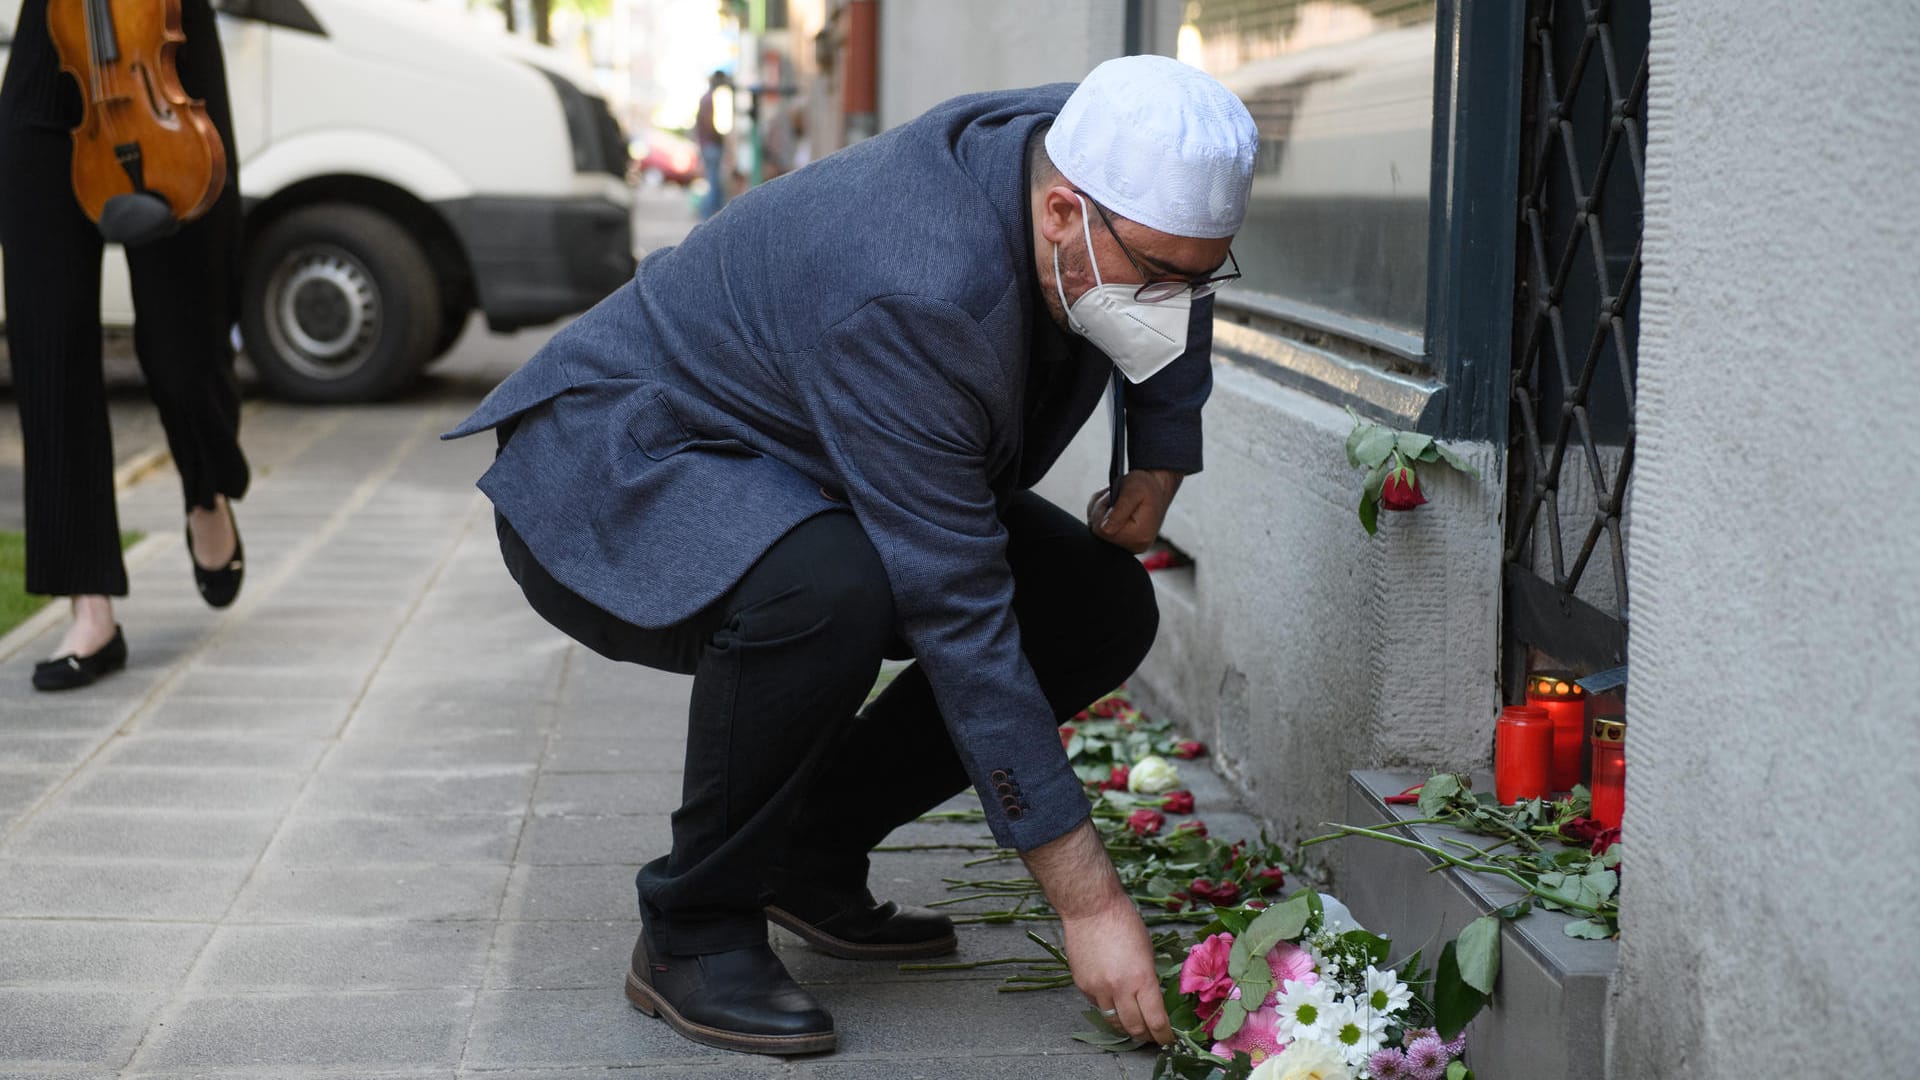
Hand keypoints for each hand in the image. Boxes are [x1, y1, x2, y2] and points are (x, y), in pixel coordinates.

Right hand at [1062, 897, 1174, 1044]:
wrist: (1090, 908)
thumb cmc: (1124, 922)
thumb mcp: (1147, 951)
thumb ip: (1149, 979)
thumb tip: (1153, 1001)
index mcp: (1141, 978)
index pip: (1156, 1020)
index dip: (1164, 1036)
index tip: (1168, 1039)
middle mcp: (1119, 989)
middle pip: (1134, 1028)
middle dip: (1146, 1036)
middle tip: (1152, 1035)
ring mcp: (1098, 989)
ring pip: (1114, 1022)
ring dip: (1126, 1026)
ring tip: (1134, 1023)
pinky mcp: (1082, 986)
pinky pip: (1098, 1006)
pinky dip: (1109, 1008)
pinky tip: (1114, 998)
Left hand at [1087, 469, 1180, 553]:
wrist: (1157, 489)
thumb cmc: (1146, 487)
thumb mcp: (1133, 491)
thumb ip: (1119, 510)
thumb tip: (1104, 529)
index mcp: (1139, 536)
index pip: (1101, 531)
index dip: (1102, 510)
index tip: (1113, 498)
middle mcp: (1135, 546)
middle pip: (1098, 533)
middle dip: (1102, 511)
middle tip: (1116, 499)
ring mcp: (1129, 547)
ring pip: (1098, 532)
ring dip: (1102, 513)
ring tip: (1117, 503)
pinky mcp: (1124, 544)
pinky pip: (1102, 533)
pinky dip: (1104, 518)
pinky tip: (1116, 510)